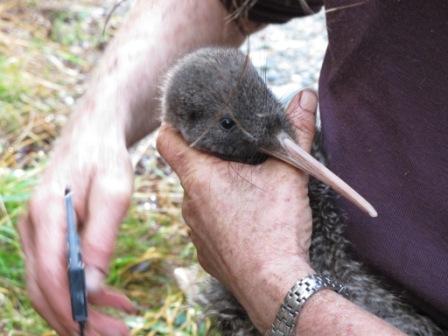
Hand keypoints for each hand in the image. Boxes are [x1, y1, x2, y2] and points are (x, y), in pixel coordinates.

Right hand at [18, 110, 135, 334]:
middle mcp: (34, 227)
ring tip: (120, 322)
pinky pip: (59, 271)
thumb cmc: (106, 158)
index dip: (71, 308)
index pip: (48, 275)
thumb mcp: (114, 191)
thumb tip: (90, 284)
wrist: (94, 134)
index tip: (100, 331)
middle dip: (78, 318)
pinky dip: (83, 290)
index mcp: (46, 214)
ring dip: (82, 309)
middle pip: (45, 287)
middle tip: (117, 335)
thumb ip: (101, 236)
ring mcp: (38, 232)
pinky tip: (113, 297)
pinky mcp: (50, 234)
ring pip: (50, 285)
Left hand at [157, 90, 318, 331]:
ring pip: (199, 197)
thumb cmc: (275, 228)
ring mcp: (194, 230)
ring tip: (246, 187)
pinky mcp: (204, 251)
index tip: (192, 120)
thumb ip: (297, 131)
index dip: (175, 125)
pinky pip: (206, 223)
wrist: (274, 286)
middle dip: (210, 158)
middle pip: (189, 168)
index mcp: (199, 177)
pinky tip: (245, 219)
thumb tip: (305, 96)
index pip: (167, 140)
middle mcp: (188, 203)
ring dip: (217, 188)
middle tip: (238, 152)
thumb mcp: (289, 174)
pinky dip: (220, 215)